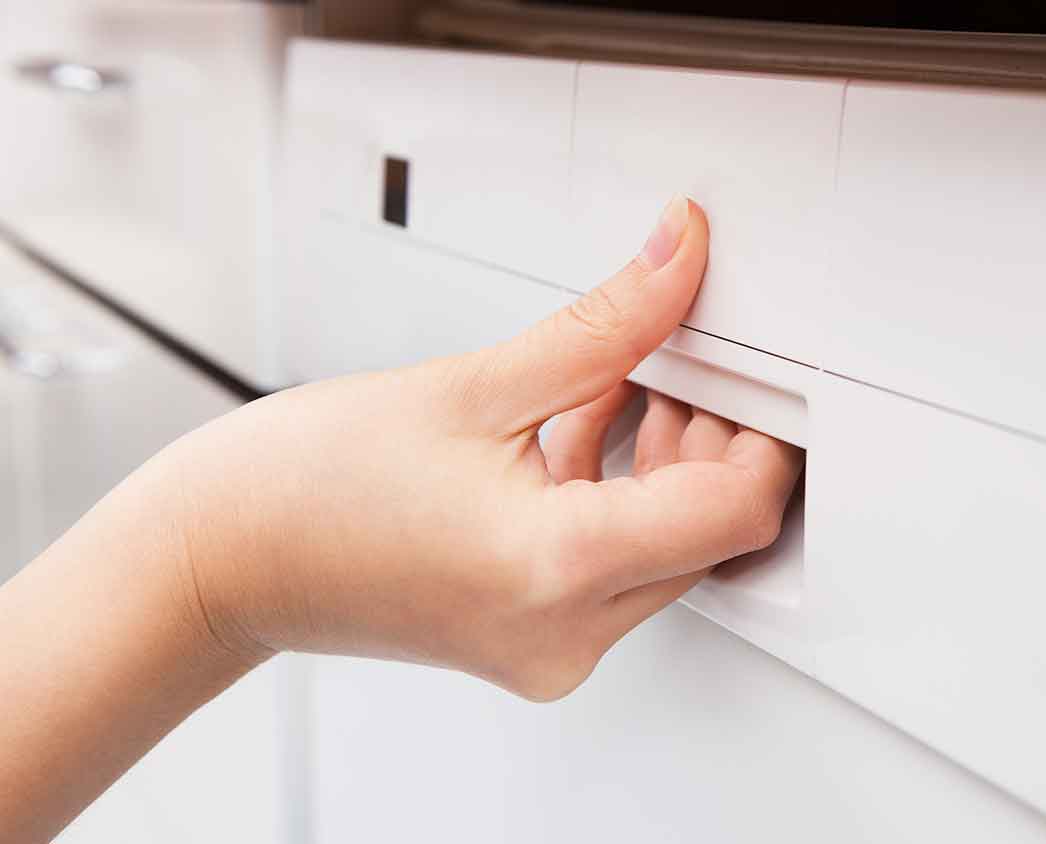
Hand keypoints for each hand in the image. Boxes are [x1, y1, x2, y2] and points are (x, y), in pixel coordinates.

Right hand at [159, 195, 802, 699]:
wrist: (222, 560)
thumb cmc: (303, 487)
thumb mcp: (475, 383)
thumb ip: (604, 323)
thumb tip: (678, 259)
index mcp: (557, 569)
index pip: (735, 513)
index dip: (763, 436)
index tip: (750, 380)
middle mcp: (567, 632)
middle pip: (709, 533)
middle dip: (709, 442)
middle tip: (673, 366)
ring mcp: (553, 648)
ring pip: (670, 552)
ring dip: (665, 466)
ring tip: (614, 393)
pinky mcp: (536, 643)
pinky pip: (620, 570)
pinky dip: (619, 498)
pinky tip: (580, 435)